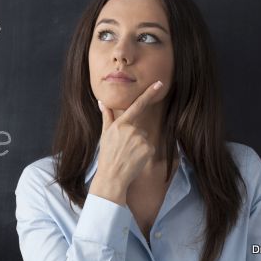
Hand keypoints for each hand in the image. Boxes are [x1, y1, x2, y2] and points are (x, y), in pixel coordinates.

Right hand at [88, 80, 162, 204]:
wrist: (112, 177)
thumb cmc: (107, 155)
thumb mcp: (105, 134)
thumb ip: (106, 116)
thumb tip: (102, 102)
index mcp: (121, 124)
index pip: (137, 105)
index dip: (149, 93)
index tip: (159, 84)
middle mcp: (132, 130)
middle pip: (139, 128)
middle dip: (134, 136)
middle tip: (123, 148)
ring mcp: (141, 140)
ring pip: (144, 138)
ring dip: (139, 145)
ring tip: (128, 155)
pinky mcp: (148, 150)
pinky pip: (149, 148)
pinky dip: (144, 153)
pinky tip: (135, 159)